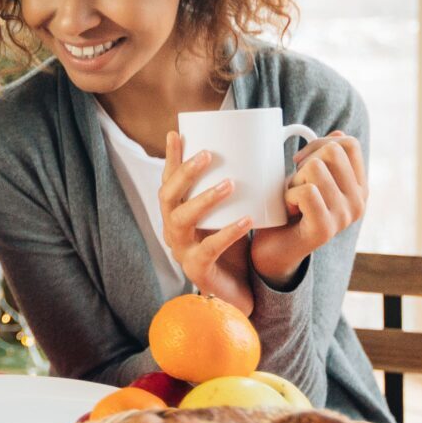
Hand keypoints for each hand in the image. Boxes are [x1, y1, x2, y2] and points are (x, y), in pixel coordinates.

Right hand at [159, 131, 255, 314]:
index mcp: (177, 214)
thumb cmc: (235, 247)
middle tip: (207, 154)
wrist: (242, 290)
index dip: (171, 158)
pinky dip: (227, 232)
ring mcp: (181, 251)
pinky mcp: (197, 270)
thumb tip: (254, 152)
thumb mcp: (231, 214)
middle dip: (185, 173)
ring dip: (203, 199)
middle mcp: (172, 230)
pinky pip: (208, 248)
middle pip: (167, 197)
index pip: (169, 182)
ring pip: (180, 220)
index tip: (176, 132)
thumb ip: (234, 191)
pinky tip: (246, 220)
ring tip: (229, 184)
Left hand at [249, 131, 367, 285]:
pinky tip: (288, 210)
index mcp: (359, 187)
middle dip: (305, 161)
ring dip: (293, 180)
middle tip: (296, 184)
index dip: (319, 143)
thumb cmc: (289, 209)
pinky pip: (306, 191)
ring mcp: (344, 217)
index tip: (302, 162)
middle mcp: (359, 202)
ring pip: (316, 168)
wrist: (273, 250)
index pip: (349, 144)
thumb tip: (338, 134)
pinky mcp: (325, 229)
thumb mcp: (308, 178)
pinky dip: (288, 195)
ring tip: (292, 199)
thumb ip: (325, 158)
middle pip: (332, 151)